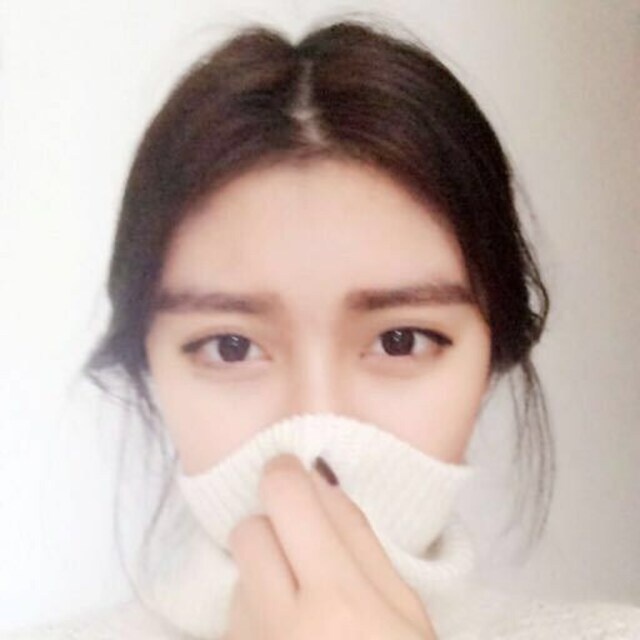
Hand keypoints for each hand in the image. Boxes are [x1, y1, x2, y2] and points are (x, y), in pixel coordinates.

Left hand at [225, 453, 436, 639]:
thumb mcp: (405, 613)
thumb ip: (361, 542)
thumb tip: (320, 483)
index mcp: (336, 601)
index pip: (285, 498)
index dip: (287, 476)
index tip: (295, 476)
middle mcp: (277, 624)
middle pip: (248, 531)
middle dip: (273, 527)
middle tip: (306, 549)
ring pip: (239, 575)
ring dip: (264, 575)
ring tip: (304, 612)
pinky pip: (234, 616)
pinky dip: (255, 614)